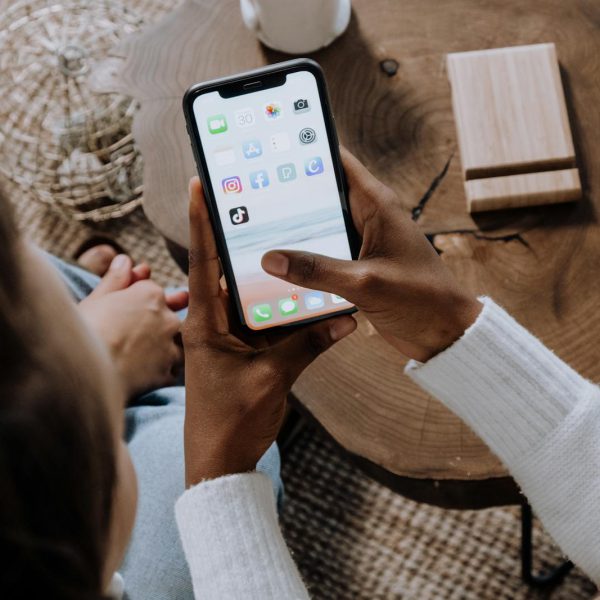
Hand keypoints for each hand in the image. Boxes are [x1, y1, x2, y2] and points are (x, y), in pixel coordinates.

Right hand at [78, 255, 187, 397]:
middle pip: (169, 317)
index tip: (125, 310)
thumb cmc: (83, 331)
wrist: (82, 370)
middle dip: (158, 323)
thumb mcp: (96, 299)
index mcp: (150, 294)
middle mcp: (167, 318)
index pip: (153, 292)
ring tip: (142, 356)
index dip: (138, 300)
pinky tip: (144, 373)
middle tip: (134, 334)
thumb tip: (125, 260)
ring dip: (165, 347)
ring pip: (176, 344)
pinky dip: (161, 370)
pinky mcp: (167, 371)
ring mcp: (170, 346)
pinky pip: (171, 370)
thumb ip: (115, 279)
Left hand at [181, 177, 355, 485]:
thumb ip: (307, 345)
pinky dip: (285, 310)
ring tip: (294, 241)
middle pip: (230, 272)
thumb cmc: (231, 423)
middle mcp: (215, 323)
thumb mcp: (272, 380)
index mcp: (207, 324)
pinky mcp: (246, 352)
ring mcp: (230, 338)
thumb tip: (346, 319)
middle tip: (259, 202)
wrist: (221, 463)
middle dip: (242, 239)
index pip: (202, 263)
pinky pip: (267, 321)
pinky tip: (309, 296)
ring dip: (272, 277)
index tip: (198, 185)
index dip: (201, 222)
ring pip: (253, 296)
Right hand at [262, 148, 481, 361]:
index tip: (269, 148)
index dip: (304, 149)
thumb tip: (271, 259)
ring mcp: (361, 242)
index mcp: (376, 204)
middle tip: (248, 194)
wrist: (444, 334)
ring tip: (254, 229)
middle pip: (320, 194)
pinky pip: (324, 254)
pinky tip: (278, 266)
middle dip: (287, 194)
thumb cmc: (421, 300)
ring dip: (293, 230)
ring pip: (319, 226)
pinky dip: (304, 257)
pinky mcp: (357, 266)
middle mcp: (367, 217)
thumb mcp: (366, 282)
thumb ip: (317, 270)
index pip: (336, 160)